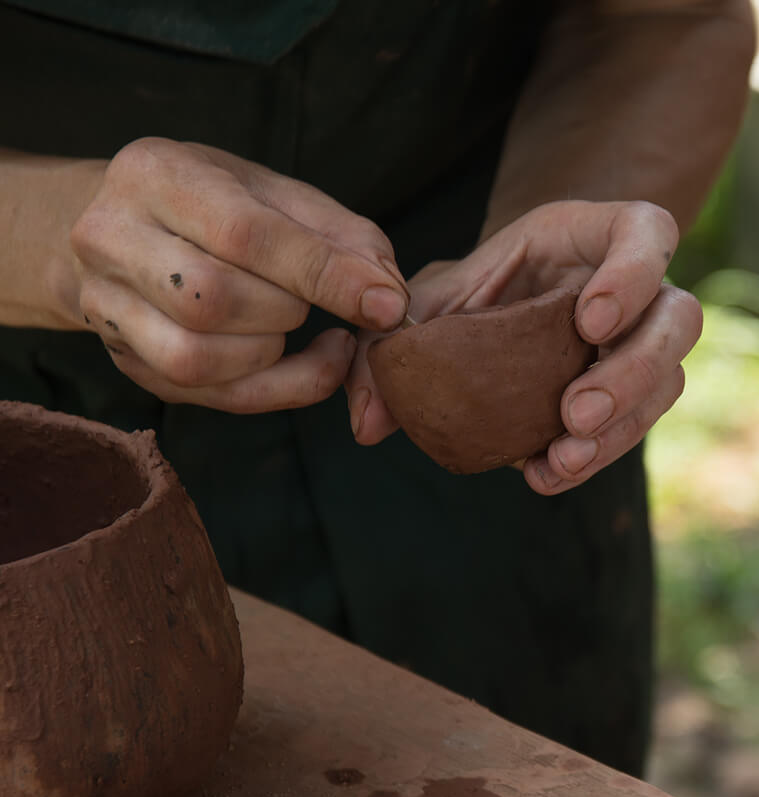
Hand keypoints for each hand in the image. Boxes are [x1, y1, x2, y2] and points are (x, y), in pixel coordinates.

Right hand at [68, 138, 408, 411]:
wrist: (131, 226)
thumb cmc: (222, 205)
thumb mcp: (281, 196)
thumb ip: (344, 238)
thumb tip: (390, 300)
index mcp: (155, 174)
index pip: (243, 234)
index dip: (324, 274)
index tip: (387, 303)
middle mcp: (111, 237)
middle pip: (212, 300)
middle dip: (287, 310)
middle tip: (307, 300)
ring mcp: (105, 303)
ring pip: (197, 358)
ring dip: (271, 352)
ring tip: (290, 322)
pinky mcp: (124, 358)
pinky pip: (208, 395)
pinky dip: (273, 388)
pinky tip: (297, 362)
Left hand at [345, 200, 698, 494]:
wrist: (499, 313)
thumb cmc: (476, 288)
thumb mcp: (432, 298)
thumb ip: (394, 341)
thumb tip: (368, 421)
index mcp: (599, 236)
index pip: (647, 234)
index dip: (631, 275)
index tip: (588, 322)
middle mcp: (640, 289)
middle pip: (677, 320)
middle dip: (631, 372)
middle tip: (574, 413)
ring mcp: (645, 345)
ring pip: (668, 382)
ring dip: (621, 427)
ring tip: (562, 457)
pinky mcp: (635, 396)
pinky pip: (636, 427)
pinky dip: (596, 456)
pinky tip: (547, 474)